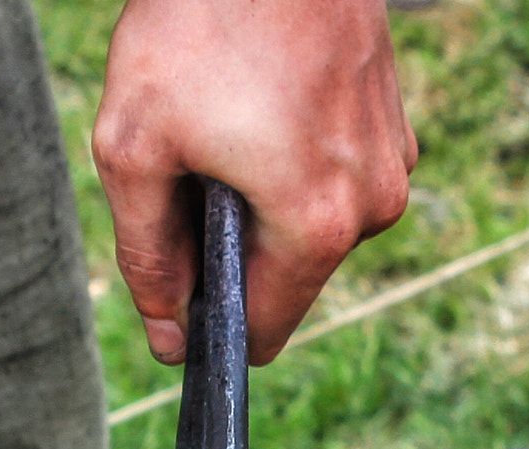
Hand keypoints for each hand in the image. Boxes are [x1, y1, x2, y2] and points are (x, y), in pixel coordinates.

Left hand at [92, 0, 417, 364]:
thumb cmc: (196, 21)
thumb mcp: (134, 148)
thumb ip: (147, 256)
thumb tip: (170, 336)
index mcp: (317, 226)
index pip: (264, 331)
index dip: (211, 318)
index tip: (176, 275)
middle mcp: (373, 205)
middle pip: (286, 275)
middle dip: (233, 240)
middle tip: (192, 159)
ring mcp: (392, 160)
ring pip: (309, 222)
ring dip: (261, 194)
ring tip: (227, 115)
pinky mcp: (394, 121)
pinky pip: (333, 172)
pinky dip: (290, 155)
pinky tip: (258, 96)